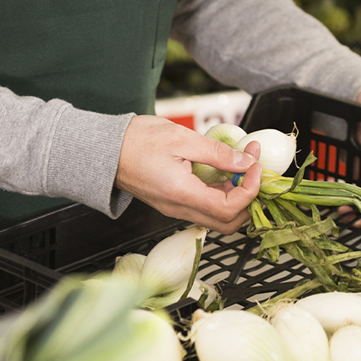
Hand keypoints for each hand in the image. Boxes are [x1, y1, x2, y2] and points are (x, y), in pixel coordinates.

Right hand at [115, 115, 262, 234]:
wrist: (105, 150)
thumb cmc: (137, 141)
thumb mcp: (182, 139)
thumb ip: (216, 153)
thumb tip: (245, 161)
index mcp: (182, 195)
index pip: (229, 209)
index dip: (250, 189)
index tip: (256, 165)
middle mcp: (180, 208)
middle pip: (227, 221)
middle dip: (250, 198)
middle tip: (255, 168)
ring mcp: (176, 207)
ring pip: (218, 215)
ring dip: (237, 193)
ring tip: (244, 161)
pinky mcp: (174, 200)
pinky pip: (205, 204)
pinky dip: (223, 190)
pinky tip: (227, 166)